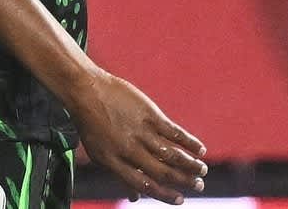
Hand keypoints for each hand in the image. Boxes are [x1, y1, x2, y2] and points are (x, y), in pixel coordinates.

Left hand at [68, 70, 207, 203]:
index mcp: (114, 161)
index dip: (164, 195)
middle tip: (199, 186)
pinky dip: (189, 142)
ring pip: (171, 155)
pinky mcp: (149, 114)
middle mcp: (128, 149)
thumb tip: (134, 197)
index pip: (144, 184)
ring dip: (190, 165)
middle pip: (162, 172)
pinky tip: (200, 149)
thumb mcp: (99, 153)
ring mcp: (140, 131)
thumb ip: (119, 174)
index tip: (180, 200)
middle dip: (184, 181)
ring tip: (202, 170)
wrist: (85, 90)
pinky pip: (174, 132)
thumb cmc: (91, 123)